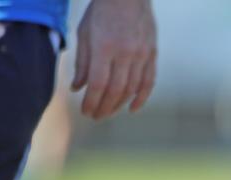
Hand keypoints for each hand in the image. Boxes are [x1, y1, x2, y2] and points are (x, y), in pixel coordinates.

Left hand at [73, 0, 156, 118]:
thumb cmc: (102, 12)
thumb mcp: (85, 33)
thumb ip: (82, 62)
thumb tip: (77, 88)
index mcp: (105, 46)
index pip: (98, 83)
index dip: (92, 101)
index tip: (86, 111)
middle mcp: (125, 53)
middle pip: (115, 90)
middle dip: (104, 107)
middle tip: (96, 116)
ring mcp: (142, 55)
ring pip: (132, 89)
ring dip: (119, 104)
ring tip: (109, 112)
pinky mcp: (152, 55)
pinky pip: (148, 82)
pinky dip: (141, 98)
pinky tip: (132, 108)